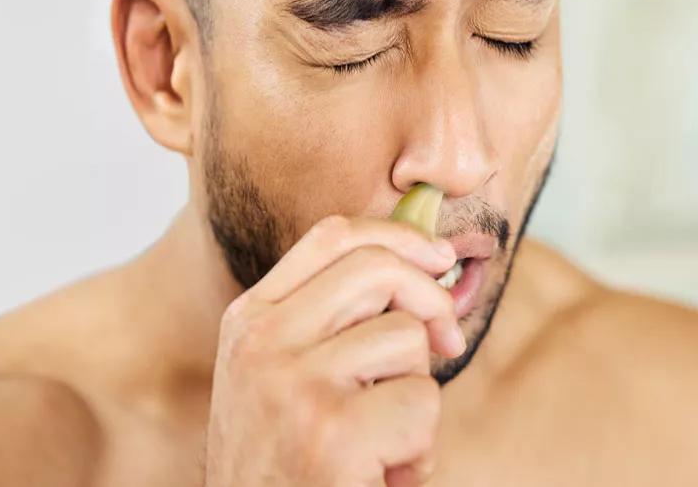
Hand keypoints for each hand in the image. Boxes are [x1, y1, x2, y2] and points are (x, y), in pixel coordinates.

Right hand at [205, 215, 464, 486]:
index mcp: (250, 321)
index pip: (332, 235)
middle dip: (431, 299)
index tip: (437, 257)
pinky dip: (421, 445)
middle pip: (376, 268)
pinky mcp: (330, 434)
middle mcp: (262, 343)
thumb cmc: (286, 462)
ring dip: (416, 392)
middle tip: (446, 343)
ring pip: (406, 338)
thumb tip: (421, 263)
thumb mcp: (284, 376)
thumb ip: (331, 320)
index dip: (397, 235)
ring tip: (384, 438)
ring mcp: (291, 385)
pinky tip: (384, 474)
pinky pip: (420, 402)